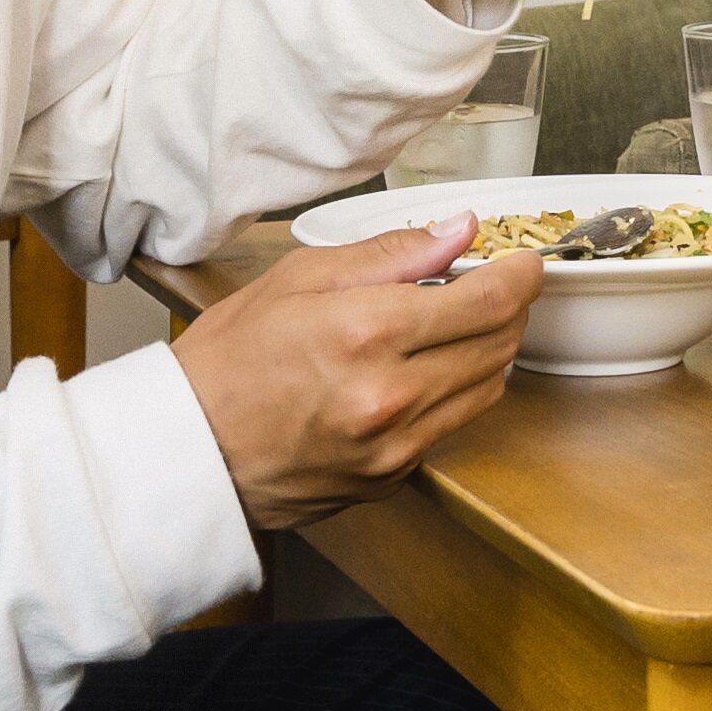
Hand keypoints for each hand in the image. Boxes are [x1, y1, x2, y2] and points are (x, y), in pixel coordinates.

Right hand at [173, 216, 540, 529]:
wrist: (185, 453)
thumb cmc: (226, 362)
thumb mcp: (297, 279)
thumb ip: (390, 254)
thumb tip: (458, 230)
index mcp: (367, 334)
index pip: (487, 302)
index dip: (522, 276)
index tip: (526, 262)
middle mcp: (391, 397)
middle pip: (499, 345)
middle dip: (509, 309)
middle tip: (492, 286)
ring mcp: (394, 447)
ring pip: (486, 390)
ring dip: (489, 352)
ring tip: (458, 326)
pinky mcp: (390, 480)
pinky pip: (449, 427)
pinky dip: (452, 394)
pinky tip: (421, 373)